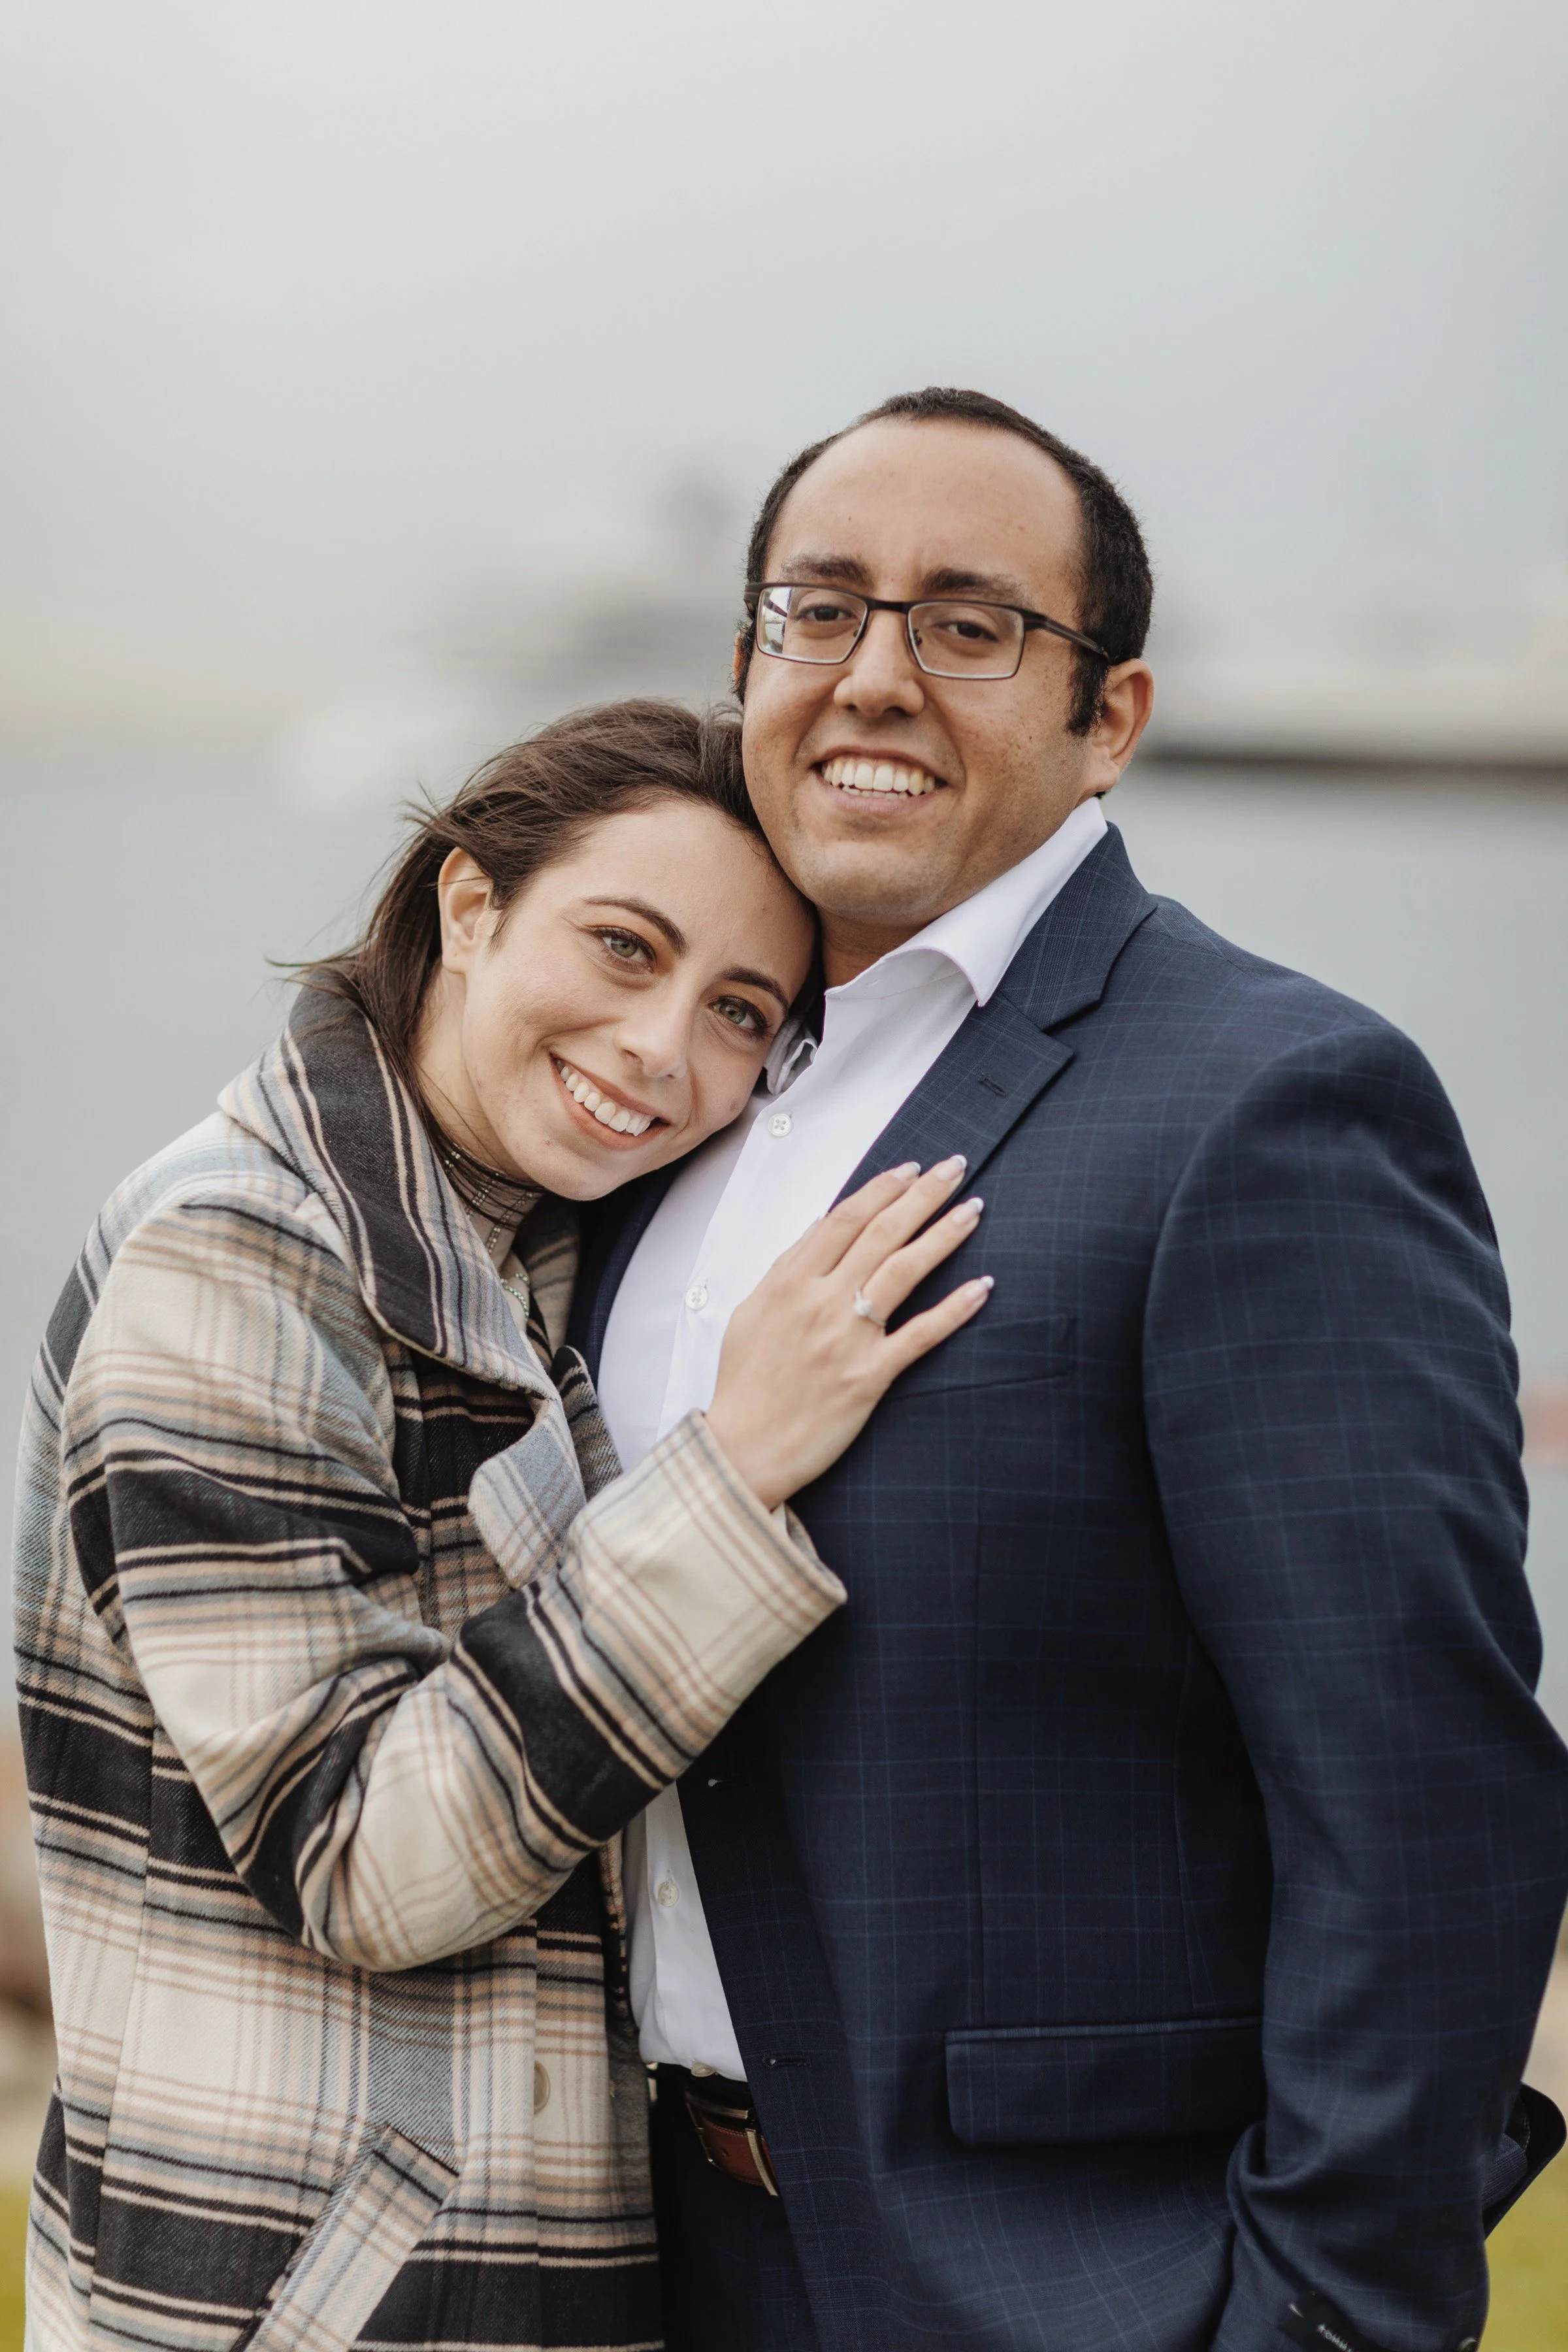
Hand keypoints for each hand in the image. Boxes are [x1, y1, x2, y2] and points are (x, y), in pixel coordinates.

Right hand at [704, 1157, 991, 1509]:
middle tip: (954, 1168)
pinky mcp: (868, 1376)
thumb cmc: (746, 1384)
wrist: (743, 1448)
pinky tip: (982, 1286)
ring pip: (904, 1271)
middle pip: (881, 1233)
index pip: (844, 1219)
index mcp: (788, 1282)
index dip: (882, 1189)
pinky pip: (921, 1335)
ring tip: (973, 1209)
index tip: (911, 1169)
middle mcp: (820, 1301)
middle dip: (922, 1194)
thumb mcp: (751, 1312)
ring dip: (943, 1234)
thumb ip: (787, 1269)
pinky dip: (954, 1308)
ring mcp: (847, 1338)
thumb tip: (820, 1232)